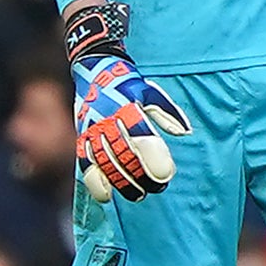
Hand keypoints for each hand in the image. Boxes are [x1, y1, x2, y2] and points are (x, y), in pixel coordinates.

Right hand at [66, 1, 190, 201]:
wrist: (94, 69)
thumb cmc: (128, 84)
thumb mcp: (150, 91)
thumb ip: (167, 113)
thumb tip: (184, 132)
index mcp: (127, 106)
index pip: (141, 136)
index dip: (154, 157)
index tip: (166, 173)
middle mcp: (108, 119)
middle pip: (125, 154)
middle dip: (142, 174)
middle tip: (158, 187)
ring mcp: (92, 129)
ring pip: (106, 162)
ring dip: (123, 182)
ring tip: (139, 195)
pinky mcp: (81, 137)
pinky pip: (85, 162)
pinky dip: (94, 181)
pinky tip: (107, 196)